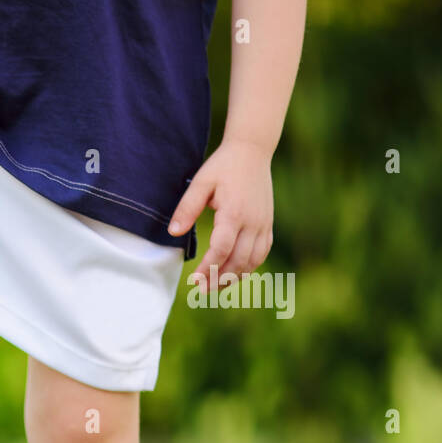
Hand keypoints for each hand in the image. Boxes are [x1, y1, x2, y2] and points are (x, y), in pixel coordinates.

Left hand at [168, 139, 274, 289]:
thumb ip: (187, 208)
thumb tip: (173, 233)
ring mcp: (264, 224)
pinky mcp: (268, 224)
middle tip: (201, 290)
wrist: (253, 151)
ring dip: (234, 277)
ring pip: (252, 261)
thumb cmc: (223, 166)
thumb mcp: (200, 182)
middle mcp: (253, 222)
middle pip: (238, 261)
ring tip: (214, 287)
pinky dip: (249, 267)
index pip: (222, 250)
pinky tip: (234, 274)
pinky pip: (261, 252)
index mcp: (235, 213)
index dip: (207, 268)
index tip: (193, 281)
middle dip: (219, 279)